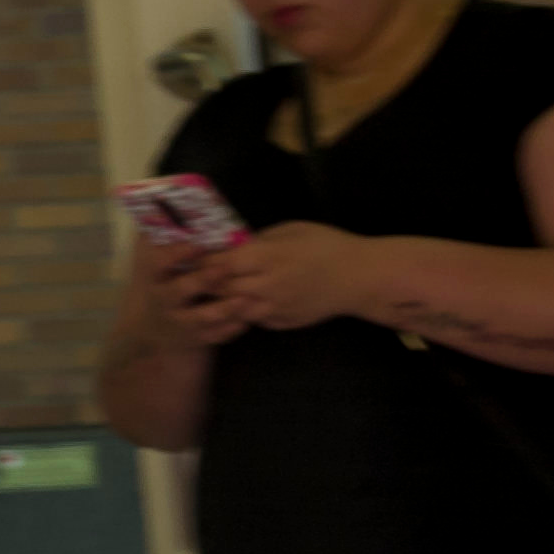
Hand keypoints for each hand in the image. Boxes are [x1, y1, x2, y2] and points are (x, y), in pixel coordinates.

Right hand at [140, 230, 256, 346]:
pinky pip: (217, 335)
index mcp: (153, 276)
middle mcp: (163, 299)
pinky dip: (233, 327)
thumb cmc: (162, 286)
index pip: (158, 262)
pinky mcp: (196, 339)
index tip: (197, 243)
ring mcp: (179, 321)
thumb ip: (161, 237)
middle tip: (224, 268)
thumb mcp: (153, 265)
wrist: (155, 333)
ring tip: (245, 298)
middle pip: (180, 290)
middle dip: (203, 279)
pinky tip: (248, 317)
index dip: (176, 253)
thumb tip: (166, 199)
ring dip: (225, 307)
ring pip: (202, 316)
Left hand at [191, 221, 379, 333]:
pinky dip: (245, 312)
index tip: (193, 258)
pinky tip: (245, 303)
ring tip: (218, 293)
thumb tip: (233, 247)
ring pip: (233, 309)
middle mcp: (265, 286)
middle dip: (207, 283)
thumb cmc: (326, 245)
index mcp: (264, 257)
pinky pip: (254, 320)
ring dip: (223, 302)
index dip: (203, 262)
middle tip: (197, 278)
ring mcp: (273, 308)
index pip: (218, 264)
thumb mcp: (289, 230)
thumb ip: (258, 241)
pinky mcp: (283, 323)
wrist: (359, 276)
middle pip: (221, 289)